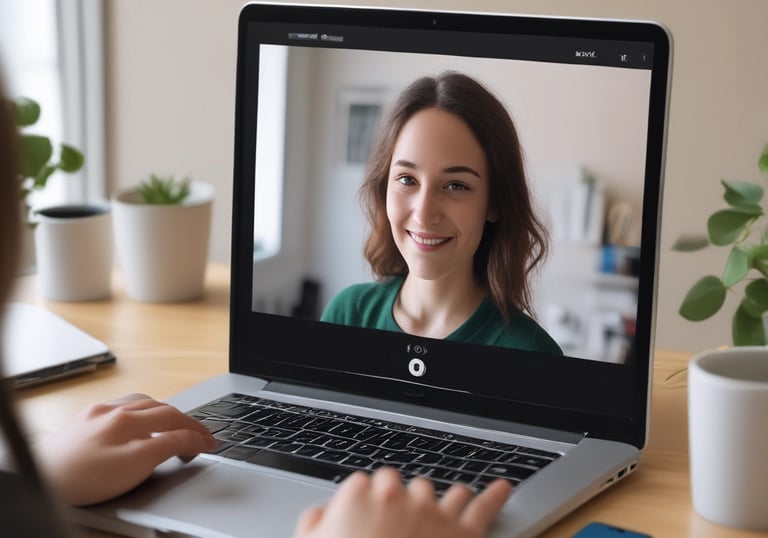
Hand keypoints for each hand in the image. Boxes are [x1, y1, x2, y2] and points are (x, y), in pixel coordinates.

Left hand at [35, 394, 216, 505]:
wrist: (38, 481)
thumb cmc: (81, 480)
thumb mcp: (135, 466)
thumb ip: (167, 447)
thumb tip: (191, 438)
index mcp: (128, 419)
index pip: (175, 420)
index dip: (198, 432)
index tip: (212, 444)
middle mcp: (112, 411)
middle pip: (160, 407)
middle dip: (184, 420)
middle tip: (199, 436)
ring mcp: (95, 415)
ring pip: (139, 405)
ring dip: (162, 413)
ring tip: (173, 425)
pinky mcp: (80, 423)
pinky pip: (119, 409)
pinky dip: (138, 413)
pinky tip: (135, 423)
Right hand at [294, 467, 512, 537]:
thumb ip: (314, 523)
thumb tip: (322, 514)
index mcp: (359, 495)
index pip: (364, 484)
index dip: (365, 504)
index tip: (366, 519)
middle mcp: (397, 496)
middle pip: (400, 486)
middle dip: (398, 502)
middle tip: (395, 527)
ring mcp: (432, 511)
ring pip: (434, 491)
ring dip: (434, 500)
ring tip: (439, 509)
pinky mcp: (462, 532)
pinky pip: (481, 507)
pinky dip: (494, 496)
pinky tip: (502, 488)